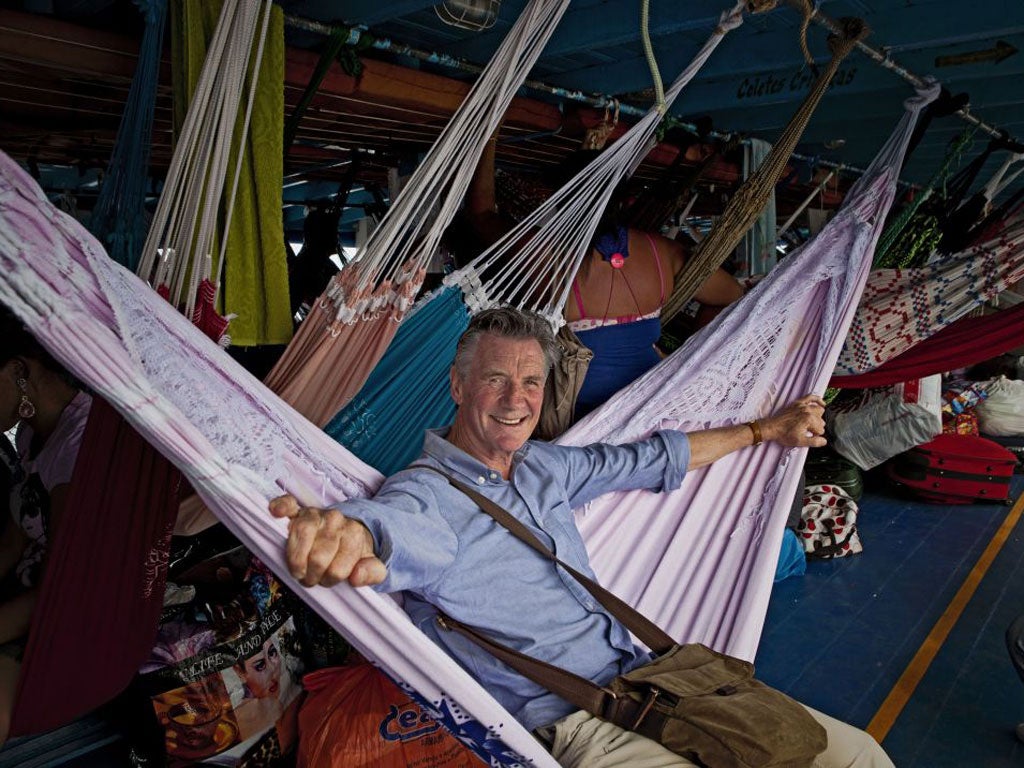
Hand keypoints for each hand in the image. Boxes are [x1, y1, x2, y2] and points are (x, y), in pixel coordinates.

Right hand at [270, 495, 385, 587]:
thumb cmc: (355, 552)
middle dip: (313, 575)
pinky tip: (278, 514)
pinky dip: (281, 507)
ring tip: (300, 569)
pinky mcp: (299, 510)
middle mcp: (335, 520)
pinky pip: (288, 505)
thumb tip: (355, 577)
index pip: (336, 570)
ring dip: (296, 562)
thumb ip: (372, 573)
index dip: (331, 580)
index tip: (330, 578)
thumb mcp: (372, 566)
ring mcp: (316, 514)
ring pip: (300, 541)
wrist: (348, 531)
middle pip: (318, 559)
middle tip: (313, 576)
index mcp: (354, 534)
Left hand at [761, 394, 826, 447]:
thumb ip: (814, 442)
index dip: (816, 435)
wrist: (771, 428)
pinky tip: (822, 404)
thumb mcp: (800, 441)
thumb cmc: (784, 434)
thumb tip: (824, 441)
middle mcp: (807, 411)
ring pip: (819, 410)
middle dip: (817, 427)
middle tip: (809, 432)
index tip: (809, 436)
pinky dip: (818, 400)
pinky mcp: (798, 403)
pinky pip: (811, 397)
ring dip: (818, 417)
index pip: (821, 429)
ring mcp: (802, 406)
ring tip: (812, 423)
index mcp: (809, 420)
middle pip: (821, 420)